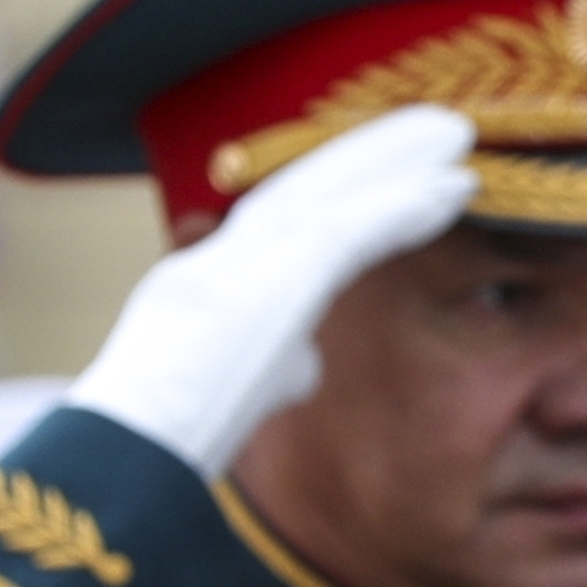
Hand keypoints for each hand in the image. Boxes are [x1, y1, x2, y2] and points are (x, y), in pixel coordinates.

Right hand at [67, 106, 480, 473]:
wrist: (130, 458)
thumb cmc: (164, 448)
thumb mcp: (229, 394)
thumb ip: (273, 367)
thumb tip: (306, 364)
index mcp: (204, 287)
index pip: (282, 219)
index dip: (341, 186)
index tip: (395, 170)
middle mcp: (218, 261)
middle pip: (307, 187)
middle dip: (373, 154)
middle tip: (440, 128)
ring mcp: (238, 265)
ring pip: (328, 191)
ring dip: (397, 158)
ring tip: (456, 132)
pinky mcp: (271, 280)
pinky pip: (351, 230)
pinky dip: (404, 206)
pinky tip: (455, 187)